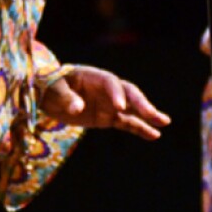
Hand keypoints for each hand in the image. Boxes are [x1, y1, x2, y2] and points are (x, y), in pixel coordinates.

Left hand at [41, 65, 169, 139]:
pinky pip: (127, 123)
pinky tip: (154, 135)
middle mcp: (106, 89)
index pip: (110, 82)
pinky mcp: (109, 117)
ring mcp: (109, 103)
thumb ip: (65, 97)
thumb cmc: (49, 87)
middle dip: (140, 103)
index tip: (120, 107)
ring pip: (132, 109)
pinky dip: (140, 128)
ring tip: (164, 122)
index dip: (116, 94)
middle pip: (128, 93)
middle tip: (152, 114)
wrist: (47, 96)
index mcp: (93, 76)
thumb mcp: (53, 90)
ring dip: (148, 115)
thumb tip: (77, 108)